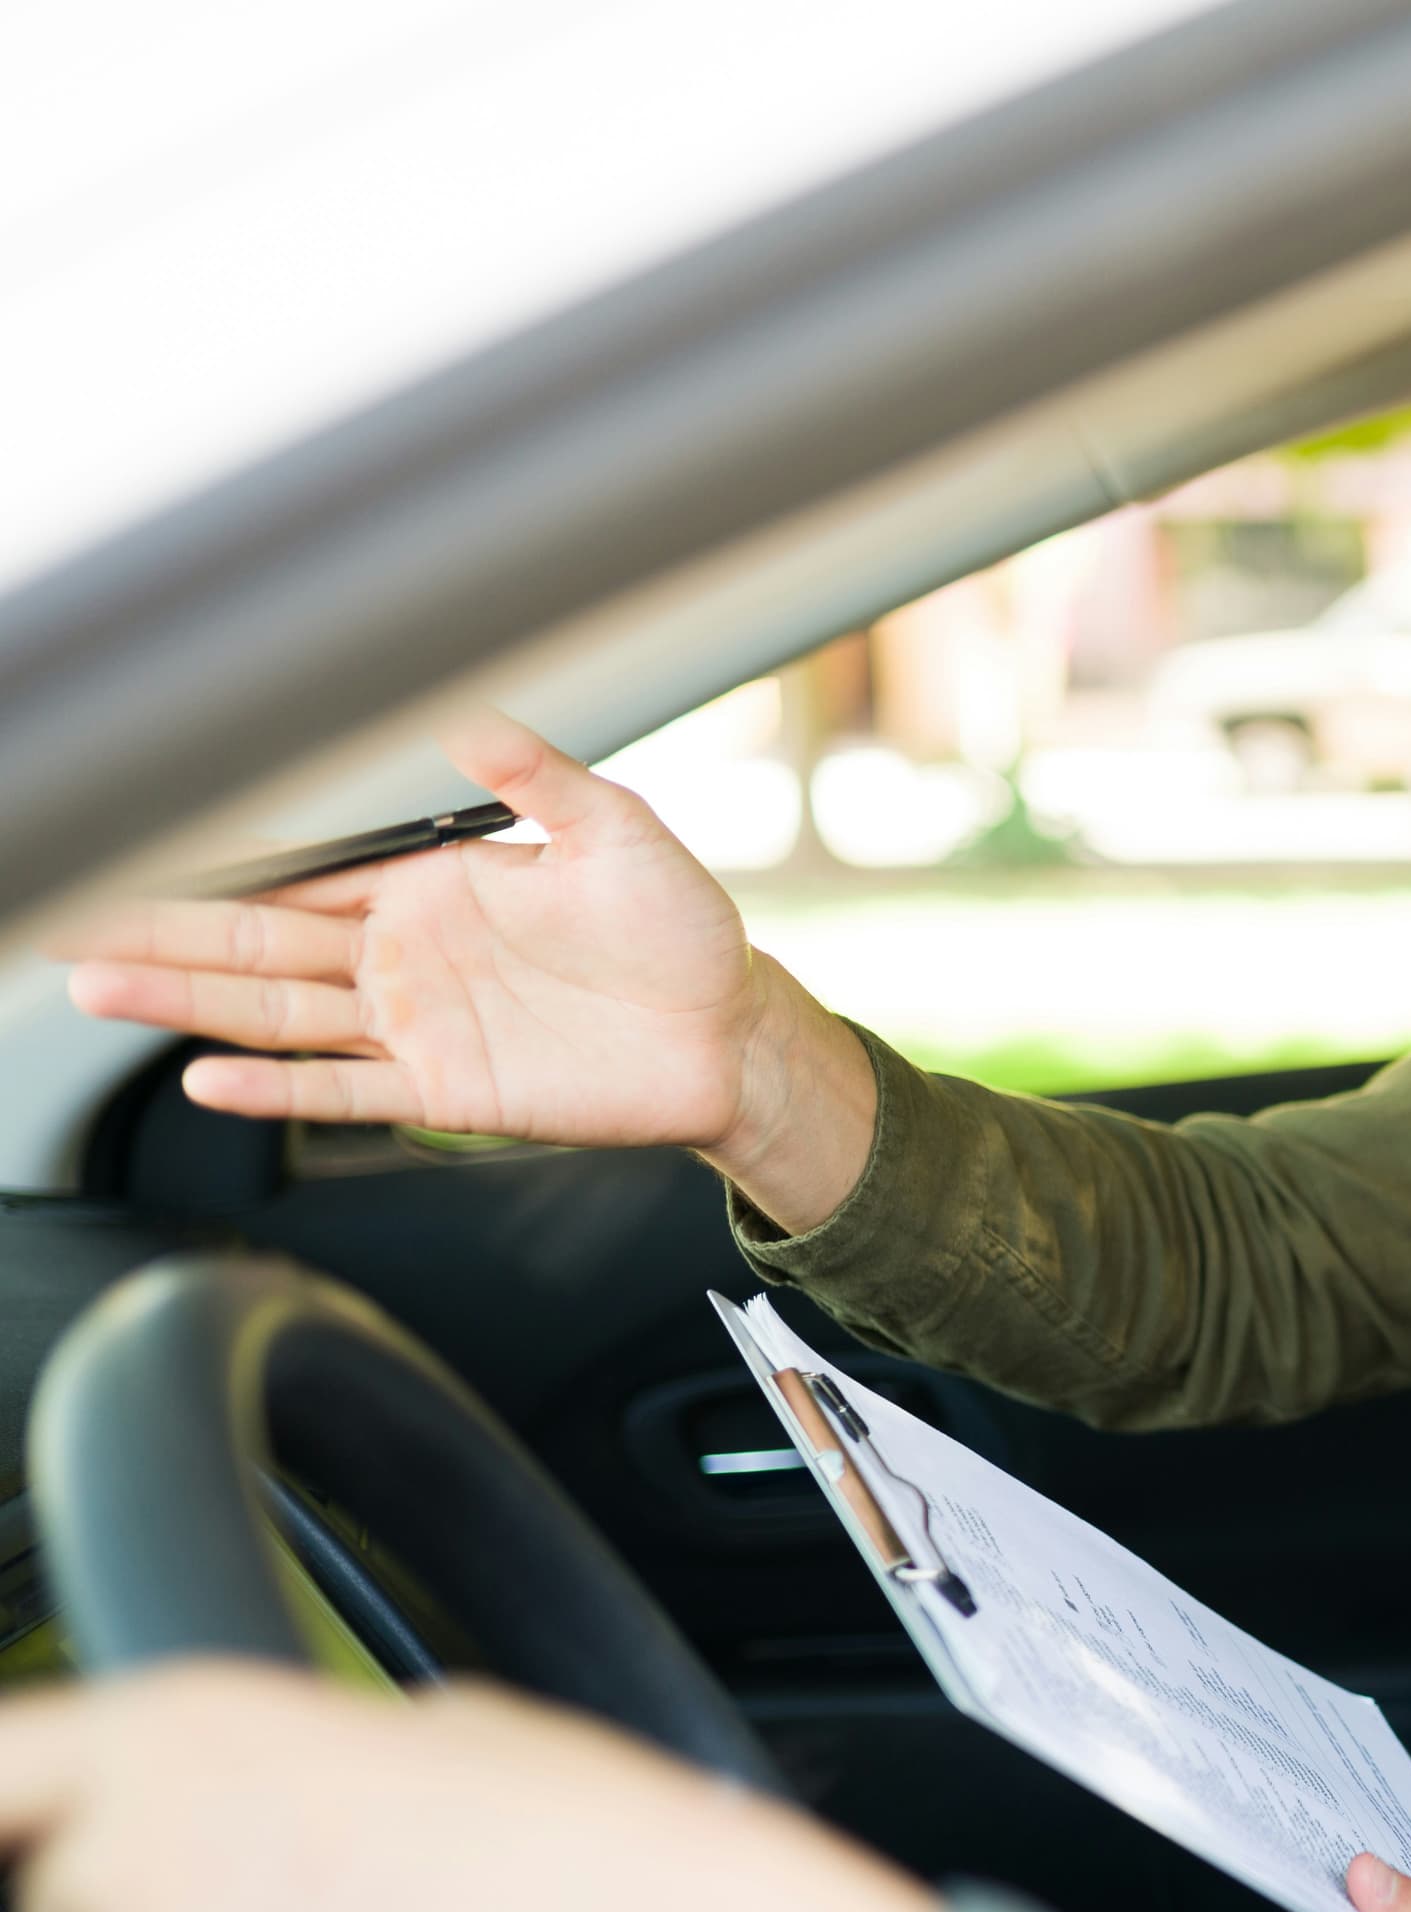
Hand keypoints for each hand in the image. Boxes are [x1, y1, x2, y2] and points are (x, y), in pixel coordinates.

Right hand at [53, 709, 879, 1227]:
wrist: (734, 1030)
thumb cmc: (683, 929)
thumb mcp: (615, 832)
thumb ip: (536, 778)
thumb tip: (468, 712)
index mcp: (429, 885)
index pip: (298, 872)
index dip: (213, 864)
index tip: (128, 844)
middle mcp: (406, 955)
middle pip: (256, 943)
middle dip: (159, 930)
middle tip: (63, 920)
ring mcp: (419, 1026)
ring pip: (277, 1013)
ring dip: (188, 1001)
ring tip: (97, 987)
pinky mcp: (449, 1091)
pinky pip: (346, 1090)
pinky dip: (278, 1087)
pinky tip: (208, 1076)